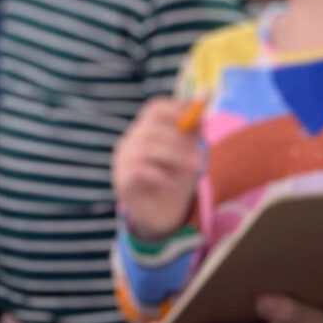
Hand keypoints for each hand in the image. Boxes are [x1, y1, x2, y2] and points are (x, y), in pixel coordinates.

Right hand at [113, 98, 203, 240]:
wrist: (163, 214)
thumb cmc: (176, 180)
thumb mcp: (190, 156)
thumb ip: (194, 136)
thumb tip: (201, 115)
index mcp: (147, 130)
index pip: (155, 109)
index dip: (174, 109)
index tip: (193, 118)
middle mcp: (131, 141)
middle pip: (150, 128)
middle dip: (179, 140)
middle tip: (200, 157)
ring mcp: (123, 160)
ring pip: (145, 147)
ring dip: (174, 156)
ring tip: (193, 169)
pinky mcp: (122, 180)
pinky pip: (138, 170)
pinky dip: (159, 174)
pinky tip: (171, 181)